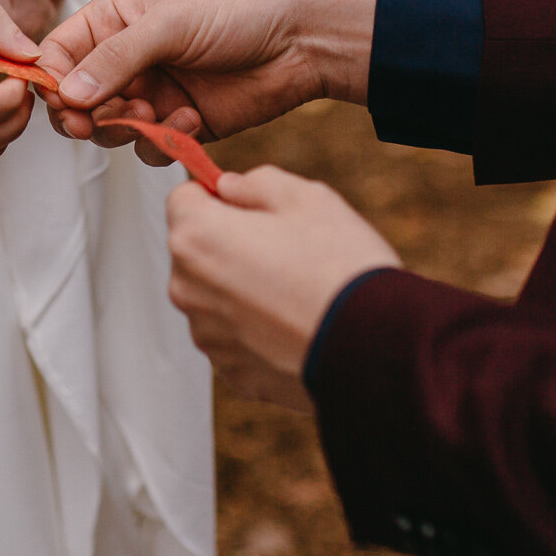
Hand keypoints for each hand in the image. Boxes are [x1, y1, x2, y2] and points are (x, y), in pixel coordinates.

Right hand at [37, 0, 375, 163]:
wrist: (304, 38)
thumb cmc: (238, 9)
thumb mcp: (171, 23)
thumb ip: (116, 59)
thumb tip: (66, 96)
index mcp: (115, 18)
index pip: (59, 53)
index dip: (51, 81)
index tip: (62, 103)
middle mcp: (127, 56)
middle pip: (76, 99)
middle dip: (85, 114)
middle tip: (96, 122)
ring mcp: (154, 91)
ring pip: (110, 129)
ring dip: (125, 128)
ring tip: (154, 113)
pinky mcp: (182, 123)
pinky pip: (150, 147)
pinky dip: (163, 141)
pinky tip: (193, 118)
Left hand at [165, 166, 397, 412]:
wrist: (372, 345)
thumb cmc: (339, 266)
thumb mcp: (306, 197)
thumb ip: (256, 183)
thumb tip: (231, 188)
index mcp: (196, 238)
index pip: (182, 199)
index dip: (216, 195)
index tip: (244, 202)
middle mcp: (188, 290)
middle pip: (196, 251)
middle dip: (228, 243)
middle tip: (283, 246)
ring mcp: (208, 337)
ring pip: (216, 297)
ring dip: (242, 288)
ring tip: (297, 288)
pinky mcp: (233, 372)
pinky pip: (237, 337)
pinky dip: (259, 328)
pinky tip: (298, 322)